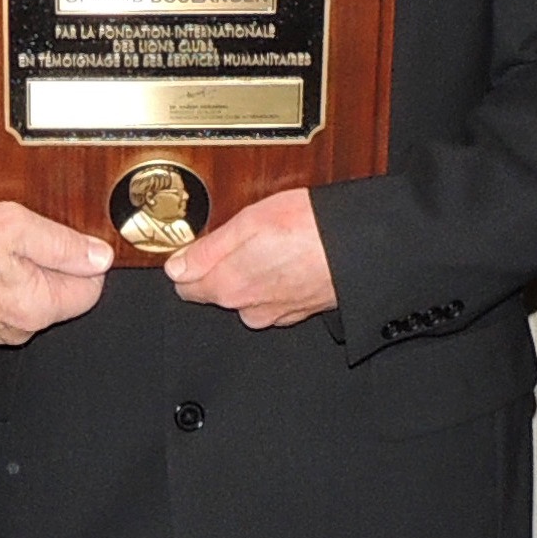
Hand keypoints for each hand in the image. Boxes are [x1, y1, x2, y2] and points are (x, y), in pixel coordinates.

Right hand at [0, 201, 110, 344]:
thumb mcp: (20, 227)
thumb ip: (67, 245)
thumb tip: (101, 257)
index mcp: (38, 307)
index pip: (92, 291)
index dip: (85, 261)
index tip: (67, 243)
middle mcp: (20, 328)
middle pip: (62, 297)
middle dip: (53, 268)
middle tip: (26, 241)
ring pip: (32, 300)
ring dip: (25, 276)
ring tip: (0, 252)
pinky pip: (5, 306)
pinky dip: (2, 286)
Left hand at [164, 189, 335, 329]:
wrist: (360, 246)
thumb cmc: (309, 227)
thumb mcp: (247, 223)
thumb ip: (206, 250)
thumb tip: (175, 267)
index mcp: (228, 288)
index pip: (184, 286)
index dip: (187, 262)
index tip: (197, 245)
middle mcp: (248, 310)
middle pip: (215, 291)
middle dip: (220, 268)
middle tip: (240, 238)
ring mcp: (274, 314)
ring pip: (245, 296)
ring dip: (250, 274)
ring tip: (269, 244)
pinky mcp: (298, 312)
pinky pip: (272, 298)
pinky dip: (274, 281)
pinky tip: (287, 258)